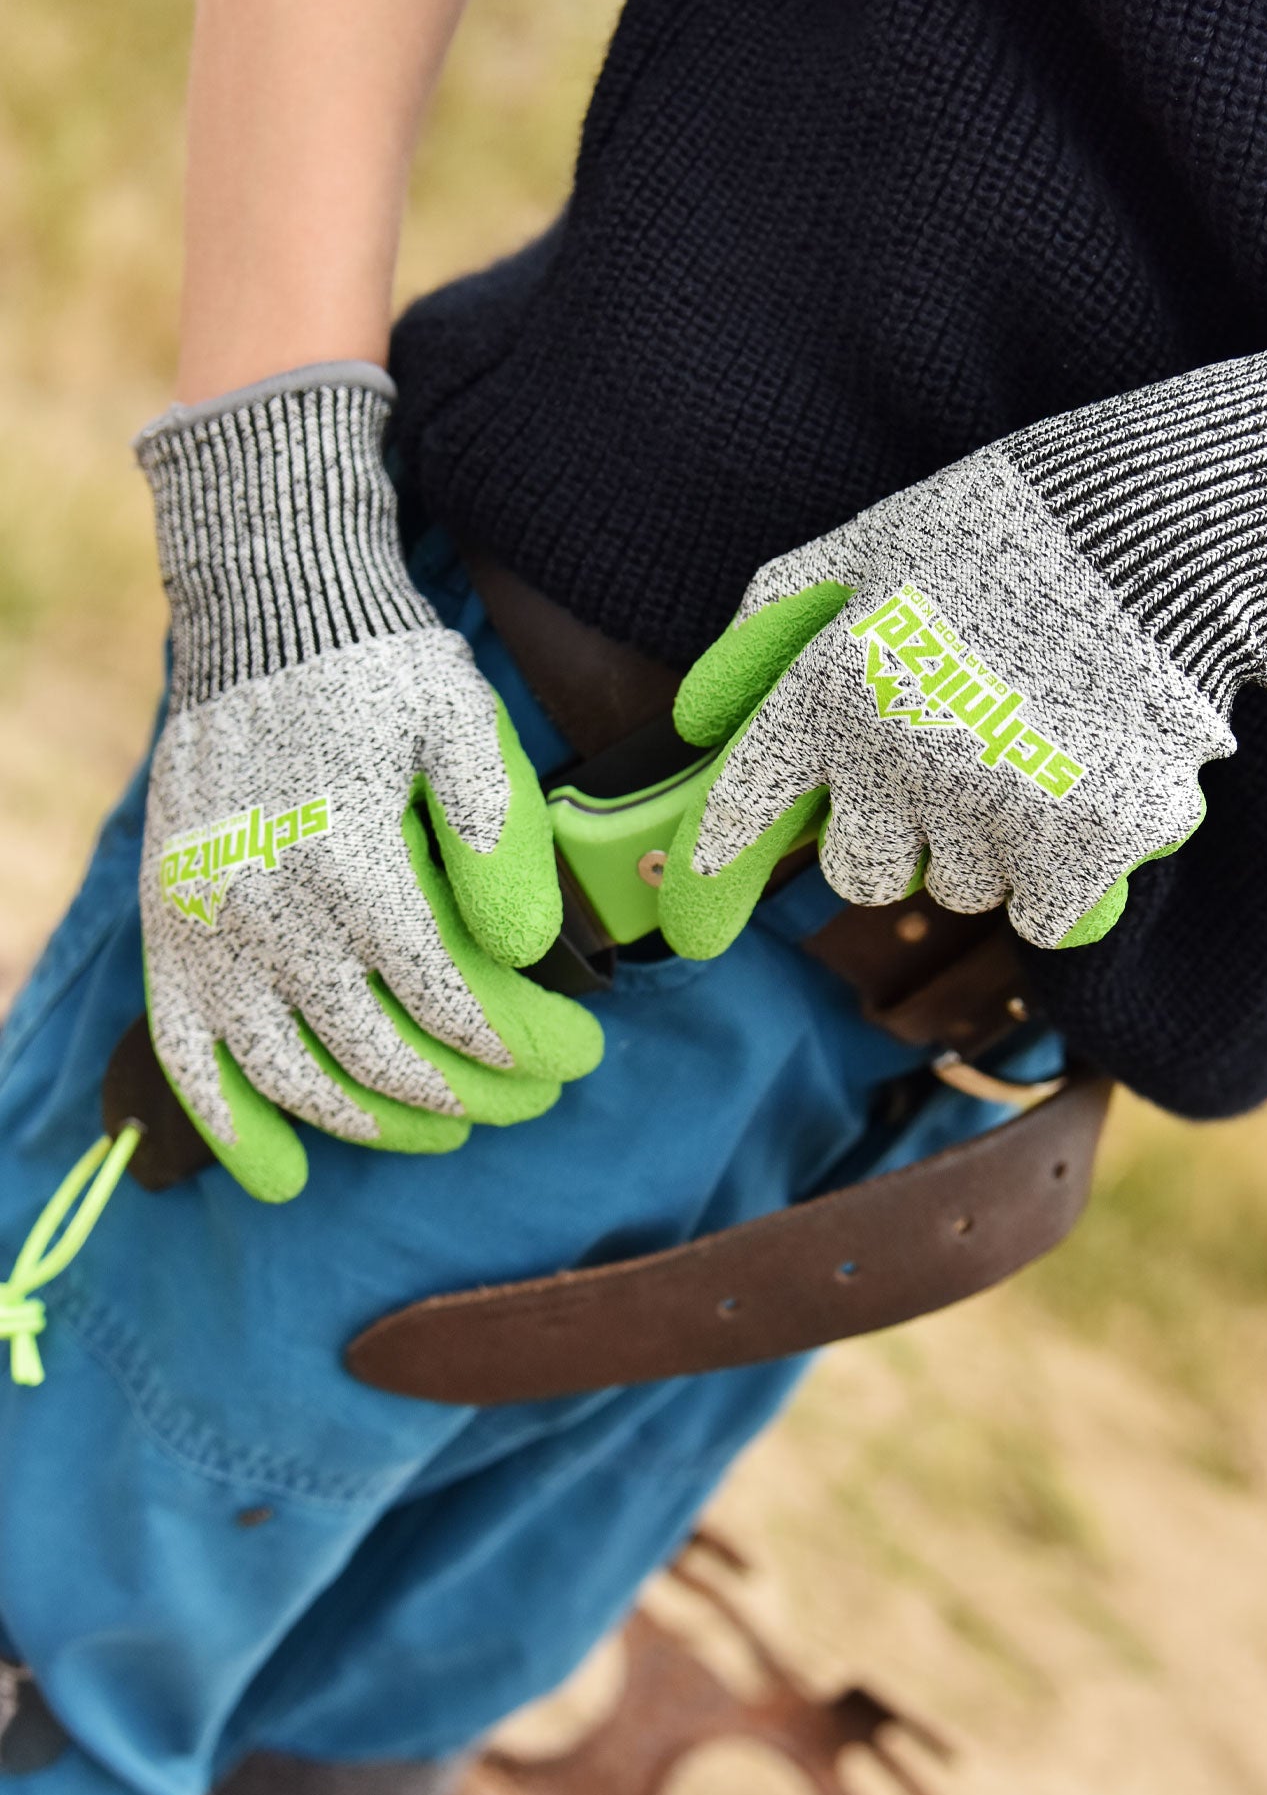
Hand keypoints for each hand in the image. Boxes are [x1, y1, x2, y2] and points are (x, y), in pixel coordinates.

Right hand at [138, 366, 600, 1201]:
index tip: (570, 1061)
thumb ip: (497, 833)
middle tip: (528, 1100)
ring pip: (293, 1074)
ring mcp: (206, 931)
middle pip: (377, 1053)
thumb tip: (528, 949)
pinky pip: (190, 1058)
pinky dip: (235, 1127)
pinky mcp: (168, 934)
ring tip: (442, 1127)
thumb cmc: (381, 672)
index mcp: (349, 860)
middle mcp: (266, 908)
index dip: (513, 1048)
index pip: (445, 1000)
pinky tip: (287, 1176)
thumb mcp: (463, 720)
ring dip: (375, 1123)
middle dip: (467, 1095)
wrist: (266, 618)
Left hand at [660, 315, 1266, 957]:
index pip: (751, 802)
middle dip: (900, 840)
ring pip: (964, 890)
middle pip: (865, 875)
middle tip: (954, 773)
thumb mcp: (868, 542)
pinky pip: (1044, 915)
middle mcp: (897, 753)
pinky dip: (1068, 875)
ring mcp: (993, 803)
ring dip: (994, 844)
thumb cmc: (1010, 526)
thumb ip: (773, 621)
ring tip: (1042, 746)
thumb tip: (693, 715)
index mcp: (833, 680)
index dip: (718, 866)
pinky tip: (1092, 787)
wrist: (1168, 524)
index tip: (693, 919)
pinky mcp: (1085, 841)